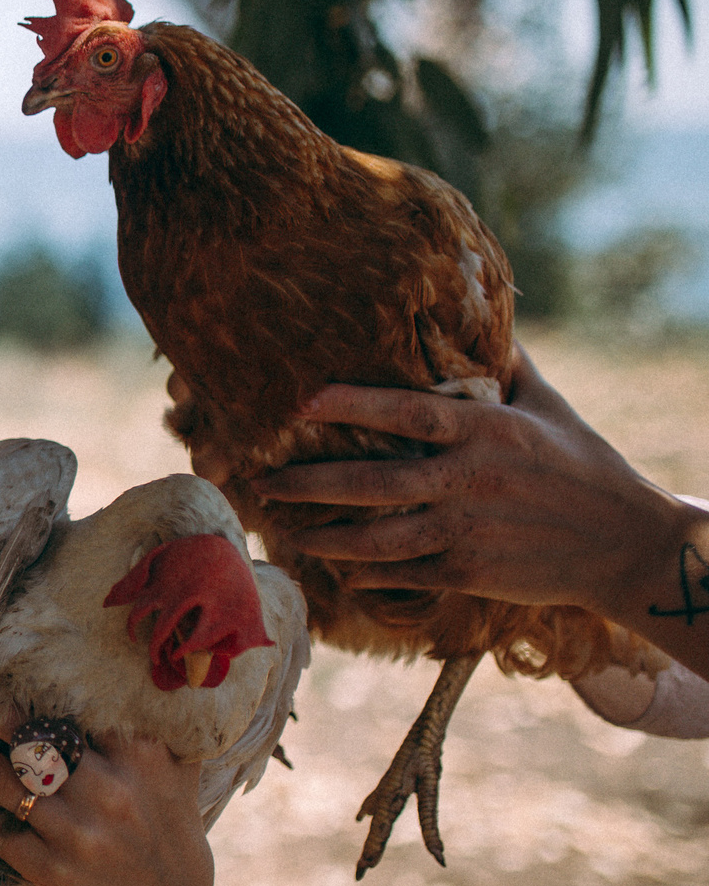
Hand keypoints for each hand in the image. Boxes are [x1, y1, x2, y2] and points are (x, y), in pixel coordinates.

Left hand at [0, 710, 212, 885]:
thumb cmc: (167, 816)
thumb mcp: (174, 763)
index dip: (22, 689)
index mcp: (138, 757)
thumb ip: (150, 719)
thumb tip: (125, 663)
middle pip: (27, 739)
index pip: (69, 709)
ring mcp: (76, 833)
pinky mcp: (51, 869)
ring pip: (2, 779)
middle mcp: (106, 792)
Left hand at [248, 347, 685, 616]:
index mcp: (487, 431)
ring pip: (377, 539)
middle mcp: (470, 481)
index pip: (408, 413)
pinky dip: (364, 572)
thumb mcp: (549, 406)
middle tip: (260, 482)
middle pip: (373, 483)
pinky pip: (401, 573)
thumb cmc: (584, 465)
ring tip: (285, 531)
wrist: (626, 544)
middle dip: (309, 484)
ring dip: (324, 538)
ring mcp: (467, 531)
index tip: (300, 402)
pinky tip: (336, 566)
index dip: (352, 405)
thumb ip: (507, 363)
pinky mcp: (469, 573)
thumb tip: (478, 312)